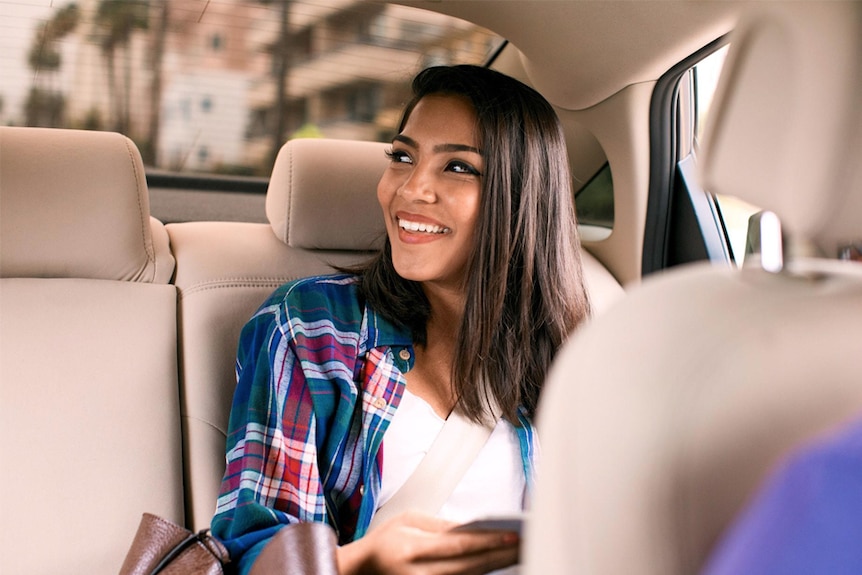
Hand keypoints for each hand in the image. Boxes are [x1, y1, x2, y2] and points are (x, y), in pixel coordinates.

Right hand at [336, 511, 519, 574]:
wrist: (360, 570)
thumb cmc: (383, 542)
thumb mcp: (407, 521)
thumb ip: (440, 526)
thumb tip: (474, 527)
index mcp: (412, 549)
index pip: (459, 545)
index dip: (488, 541)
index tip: (512, 535)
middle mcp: (419, 574)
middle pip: (470, 566)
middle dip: (500, 555)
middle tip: (524, 544)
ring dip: (495, 566)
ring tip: (516, 554)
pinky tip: (496, 566)